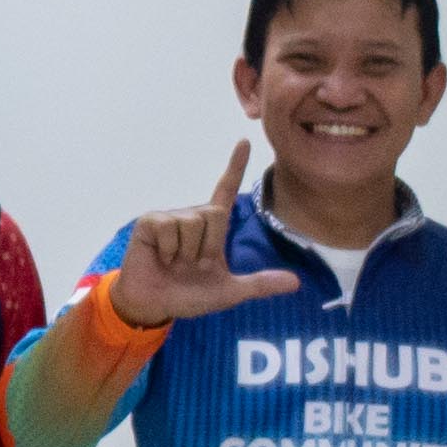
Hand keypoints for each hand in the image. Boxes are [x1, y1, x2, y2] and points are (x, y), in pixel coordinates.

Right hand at [103, 145, 307, 329]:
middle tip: (193, 266)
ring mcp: (170, 218)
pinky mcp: (150, 222)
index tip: (245, 141)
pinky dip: (169, 250)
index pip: (225, 190)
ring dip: (188, 252)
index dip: (235, 166)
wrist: (154, 305)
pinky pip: (170, 228)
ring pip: (193, 222)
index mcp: (212, 228)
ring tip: (175, 264)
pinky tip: (161, 258)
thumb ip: (260, 285)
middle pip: (215, 214)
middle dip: (209, 247)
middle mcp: (193, 216)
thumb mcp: (229, 292)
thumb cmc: (188, 295)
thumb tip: (297, 283)